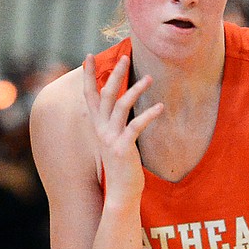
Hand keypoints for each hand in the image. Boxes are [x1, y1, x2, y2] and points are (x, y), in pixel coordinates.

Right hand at [82, 54, 162, 204]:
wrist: (121, 192)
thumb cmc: (122, 165)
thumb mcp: (114, 140)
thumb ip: (114, 122)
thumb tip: (121, 105)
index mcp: (98, 126)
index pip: (89, 95)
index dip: (89, 76)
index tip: (88, 56)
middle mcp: (101, 130)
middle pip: (105, 95)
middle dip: (114, 74)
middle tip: (126, 56)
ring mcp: (111, 139)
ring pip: (120, 106)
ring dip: (135, 89)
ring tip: (150, 78)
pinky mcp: (123, 148)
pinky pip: (136, 126)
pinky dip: (148, 115)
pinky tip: (160, 106)